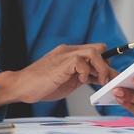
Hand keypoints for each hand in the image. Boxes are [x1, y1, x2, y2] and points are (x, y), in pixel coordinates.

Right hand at [0, 43, 117, 107]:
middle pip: (98, 48)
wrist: (22, 86)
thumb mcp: (68, 80)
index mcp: (70, 54)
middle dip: (107, 64)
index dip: (106, 62)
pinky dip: (86, 72)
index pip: (95, 51)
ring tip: (98, 80)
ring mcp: (64, 55)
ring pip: (93, 52)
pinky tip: (81, 81)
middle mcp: (68, 51)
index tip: (111, 75)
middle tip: (107, 80)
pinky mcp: (61, 62)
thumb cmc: (42, 84)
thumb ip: (82, 76)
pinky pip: (81, 61)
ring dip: (100, 67)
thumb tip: (99, 78)